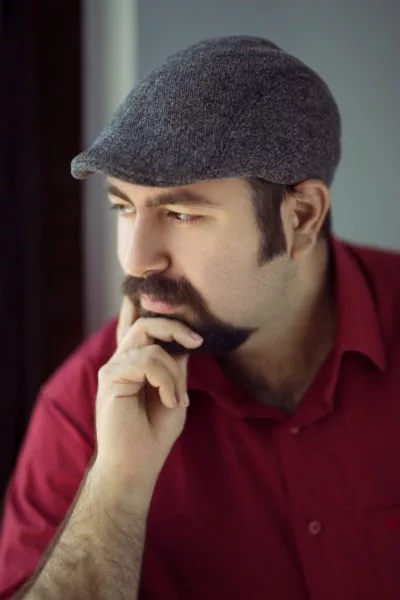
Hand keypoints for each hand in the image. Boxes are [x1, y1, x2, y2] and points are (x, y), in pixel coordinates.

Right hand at [93, 295, 202, 490]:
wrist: (136, 464)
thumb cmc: (154, 433)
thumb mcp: (174, 390)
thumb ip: (176, 365)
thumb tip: (186, 340)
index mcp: (135, 363)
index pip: (143, 327)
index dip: (162, 316)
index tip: (190, 329)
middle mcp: (122, 360)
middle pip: (146, 323)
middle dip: (175, 327)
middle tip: (197, 342)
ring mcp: (114, 367)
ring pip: (151, 342)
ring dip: (173, 371)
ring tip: (178, 399)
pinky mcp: (110, 377)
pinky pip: (146, 360)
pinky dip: (165, 379)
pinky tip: (170, 401)